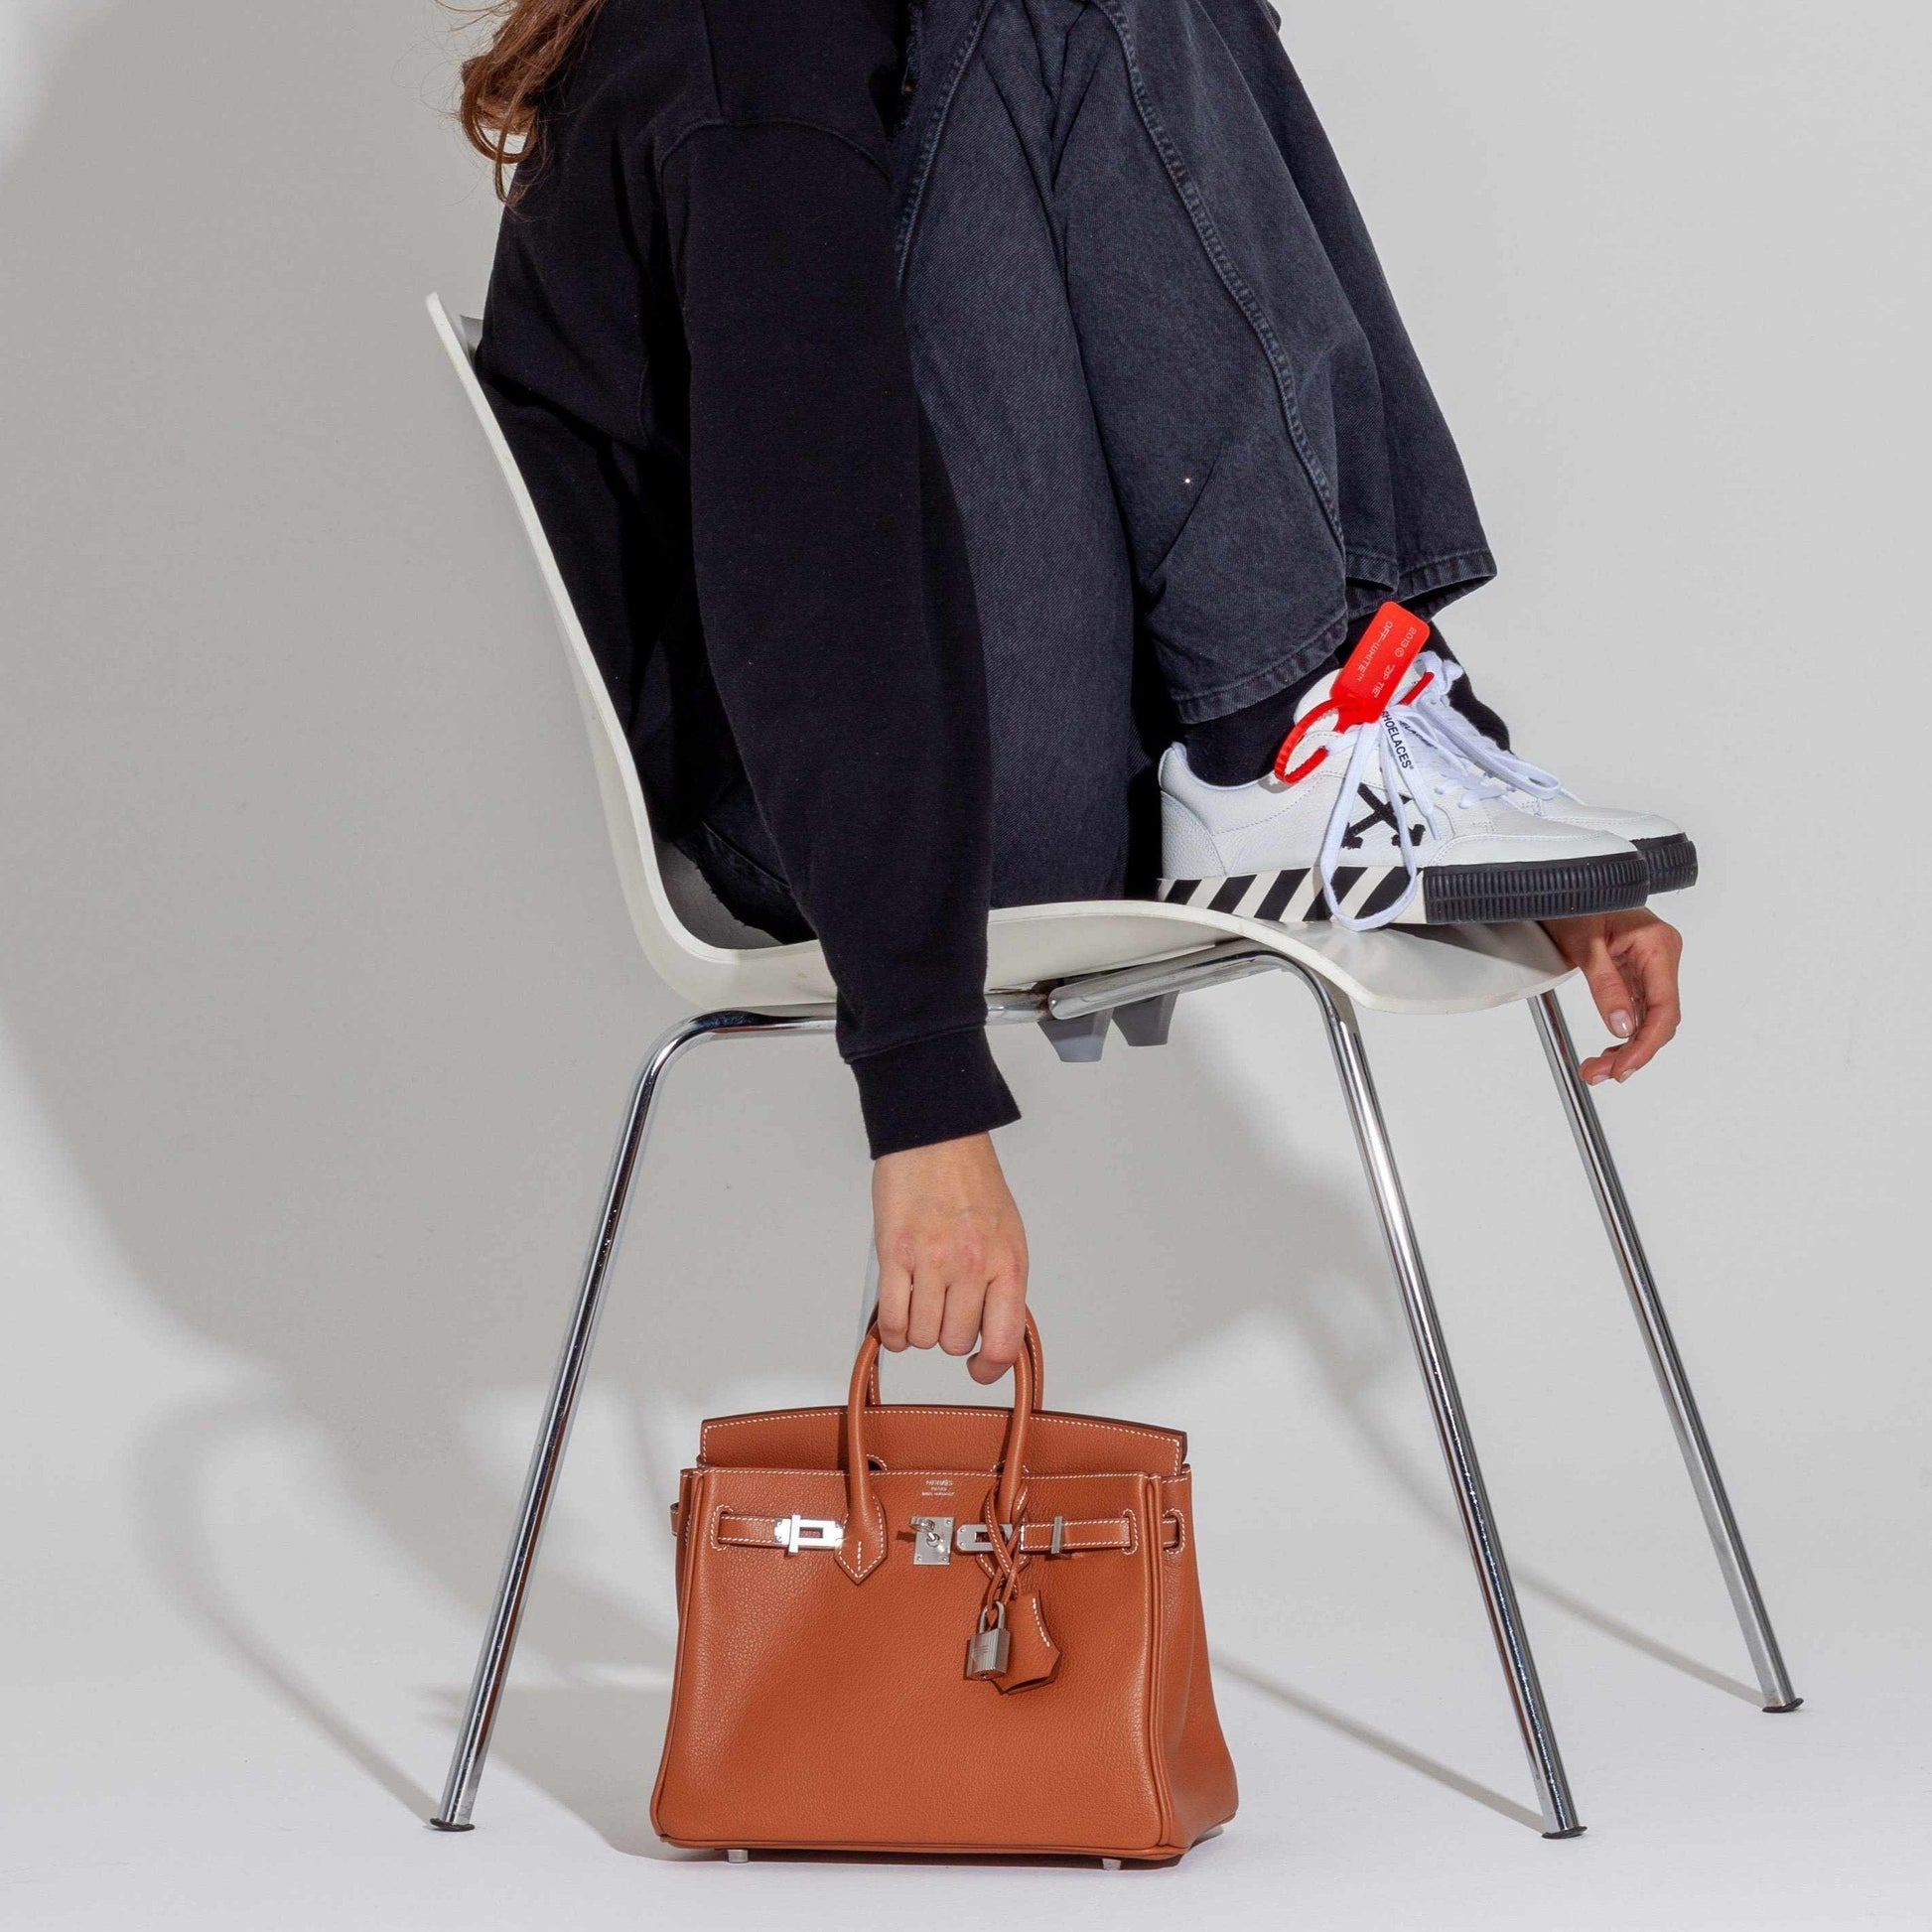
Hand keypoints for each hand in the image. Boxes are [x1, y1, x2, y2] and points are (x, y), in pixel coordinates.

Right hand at [872, 1132, 1028, 1384]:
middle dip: (947, 1335)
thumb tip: (990, 1331)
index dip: (989, 1368)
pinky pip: (892, 1319)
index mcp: (1008, 1263)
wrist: (936, 1136)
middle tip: (943, 1310)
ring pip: (922, 1336)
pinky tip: (896, 1317)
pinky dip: (892, 1330)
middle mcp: (973, 1265)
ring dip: (918, 1331)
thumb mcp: (1006, 1235)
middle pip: (955, 1342)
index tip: (979, 1369)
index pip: (1004, 1342)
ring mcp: (933, 1260)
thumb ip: (1000, 1283)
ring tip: (918, 1305)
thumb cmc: (970, 1183)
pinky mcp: (895, 1253)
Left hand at [1544, 909, 1683, 1084]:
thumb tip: (1622, 1027)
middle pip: (1659, 1019)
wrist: (1562, 881)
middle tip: (1599, 1073)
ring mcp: (1650, 965)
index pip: (1665, 1008)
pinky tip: (1607, 1051)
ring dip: (1625, 1048)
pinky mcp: (1635, 971)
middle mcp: (1661, 956)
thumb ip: (1605, 985)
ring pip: (1647, 1019)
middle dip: (1632, 1052)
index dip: (1647, 1044)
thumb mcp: (1583, 944)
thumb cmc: (1574, 899)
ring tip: (1596, 1068)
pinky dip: (1622, 1033)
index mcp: (1658, 945)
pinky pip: (1636, 1010)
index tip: (1624, 1068)